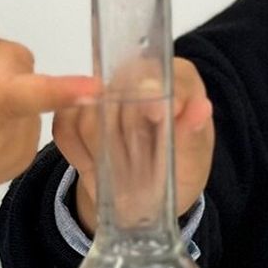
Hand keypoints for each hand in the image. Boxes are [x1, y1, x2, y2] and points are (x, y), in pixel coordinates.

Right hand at [53, 56, 213, 234]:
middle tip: (142, 161)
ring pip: (89, 115)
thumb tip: (201, 109)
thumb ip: (193, 135)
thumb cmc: (180, 169)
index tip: (156, 117)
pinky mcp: (73, 113)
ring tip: (126, 167)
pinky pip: (65, 130)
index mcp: (175, 78)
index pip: (159, 71)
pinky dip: (81, 155)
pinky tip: (100, 167)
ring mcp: (101, 92)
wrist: (149, 196)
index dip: (154, 91)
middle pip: (117, 92)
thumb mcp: (194, 160)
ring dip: (105, 150)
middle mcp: (136, 76)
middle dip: (128, 134)